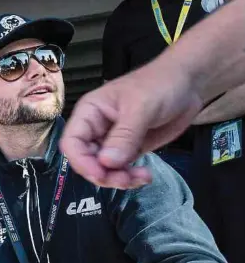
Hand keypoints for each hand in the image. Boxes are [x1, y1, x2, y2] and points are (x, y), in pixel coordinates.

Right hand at [59, 60, 202, 188]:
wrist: (189, 83)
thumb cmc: (160, 84)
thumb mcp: (141, 107)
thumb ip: (124, 136)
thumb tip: (107, 163)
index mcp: (90, 113)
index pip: (72, 142)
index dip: (81, 161)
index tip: (100, 174)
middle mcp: (96, 129)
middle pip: (86, 161)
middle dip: (103, 174)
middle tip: (125, 179)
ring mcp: (111, 142)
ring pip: (103, 169)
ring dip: (118, 179)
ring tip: (140, 177)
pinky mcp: (128, 151)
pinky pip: (120, 170)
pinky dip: (130, 178)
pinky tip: (144, 176)